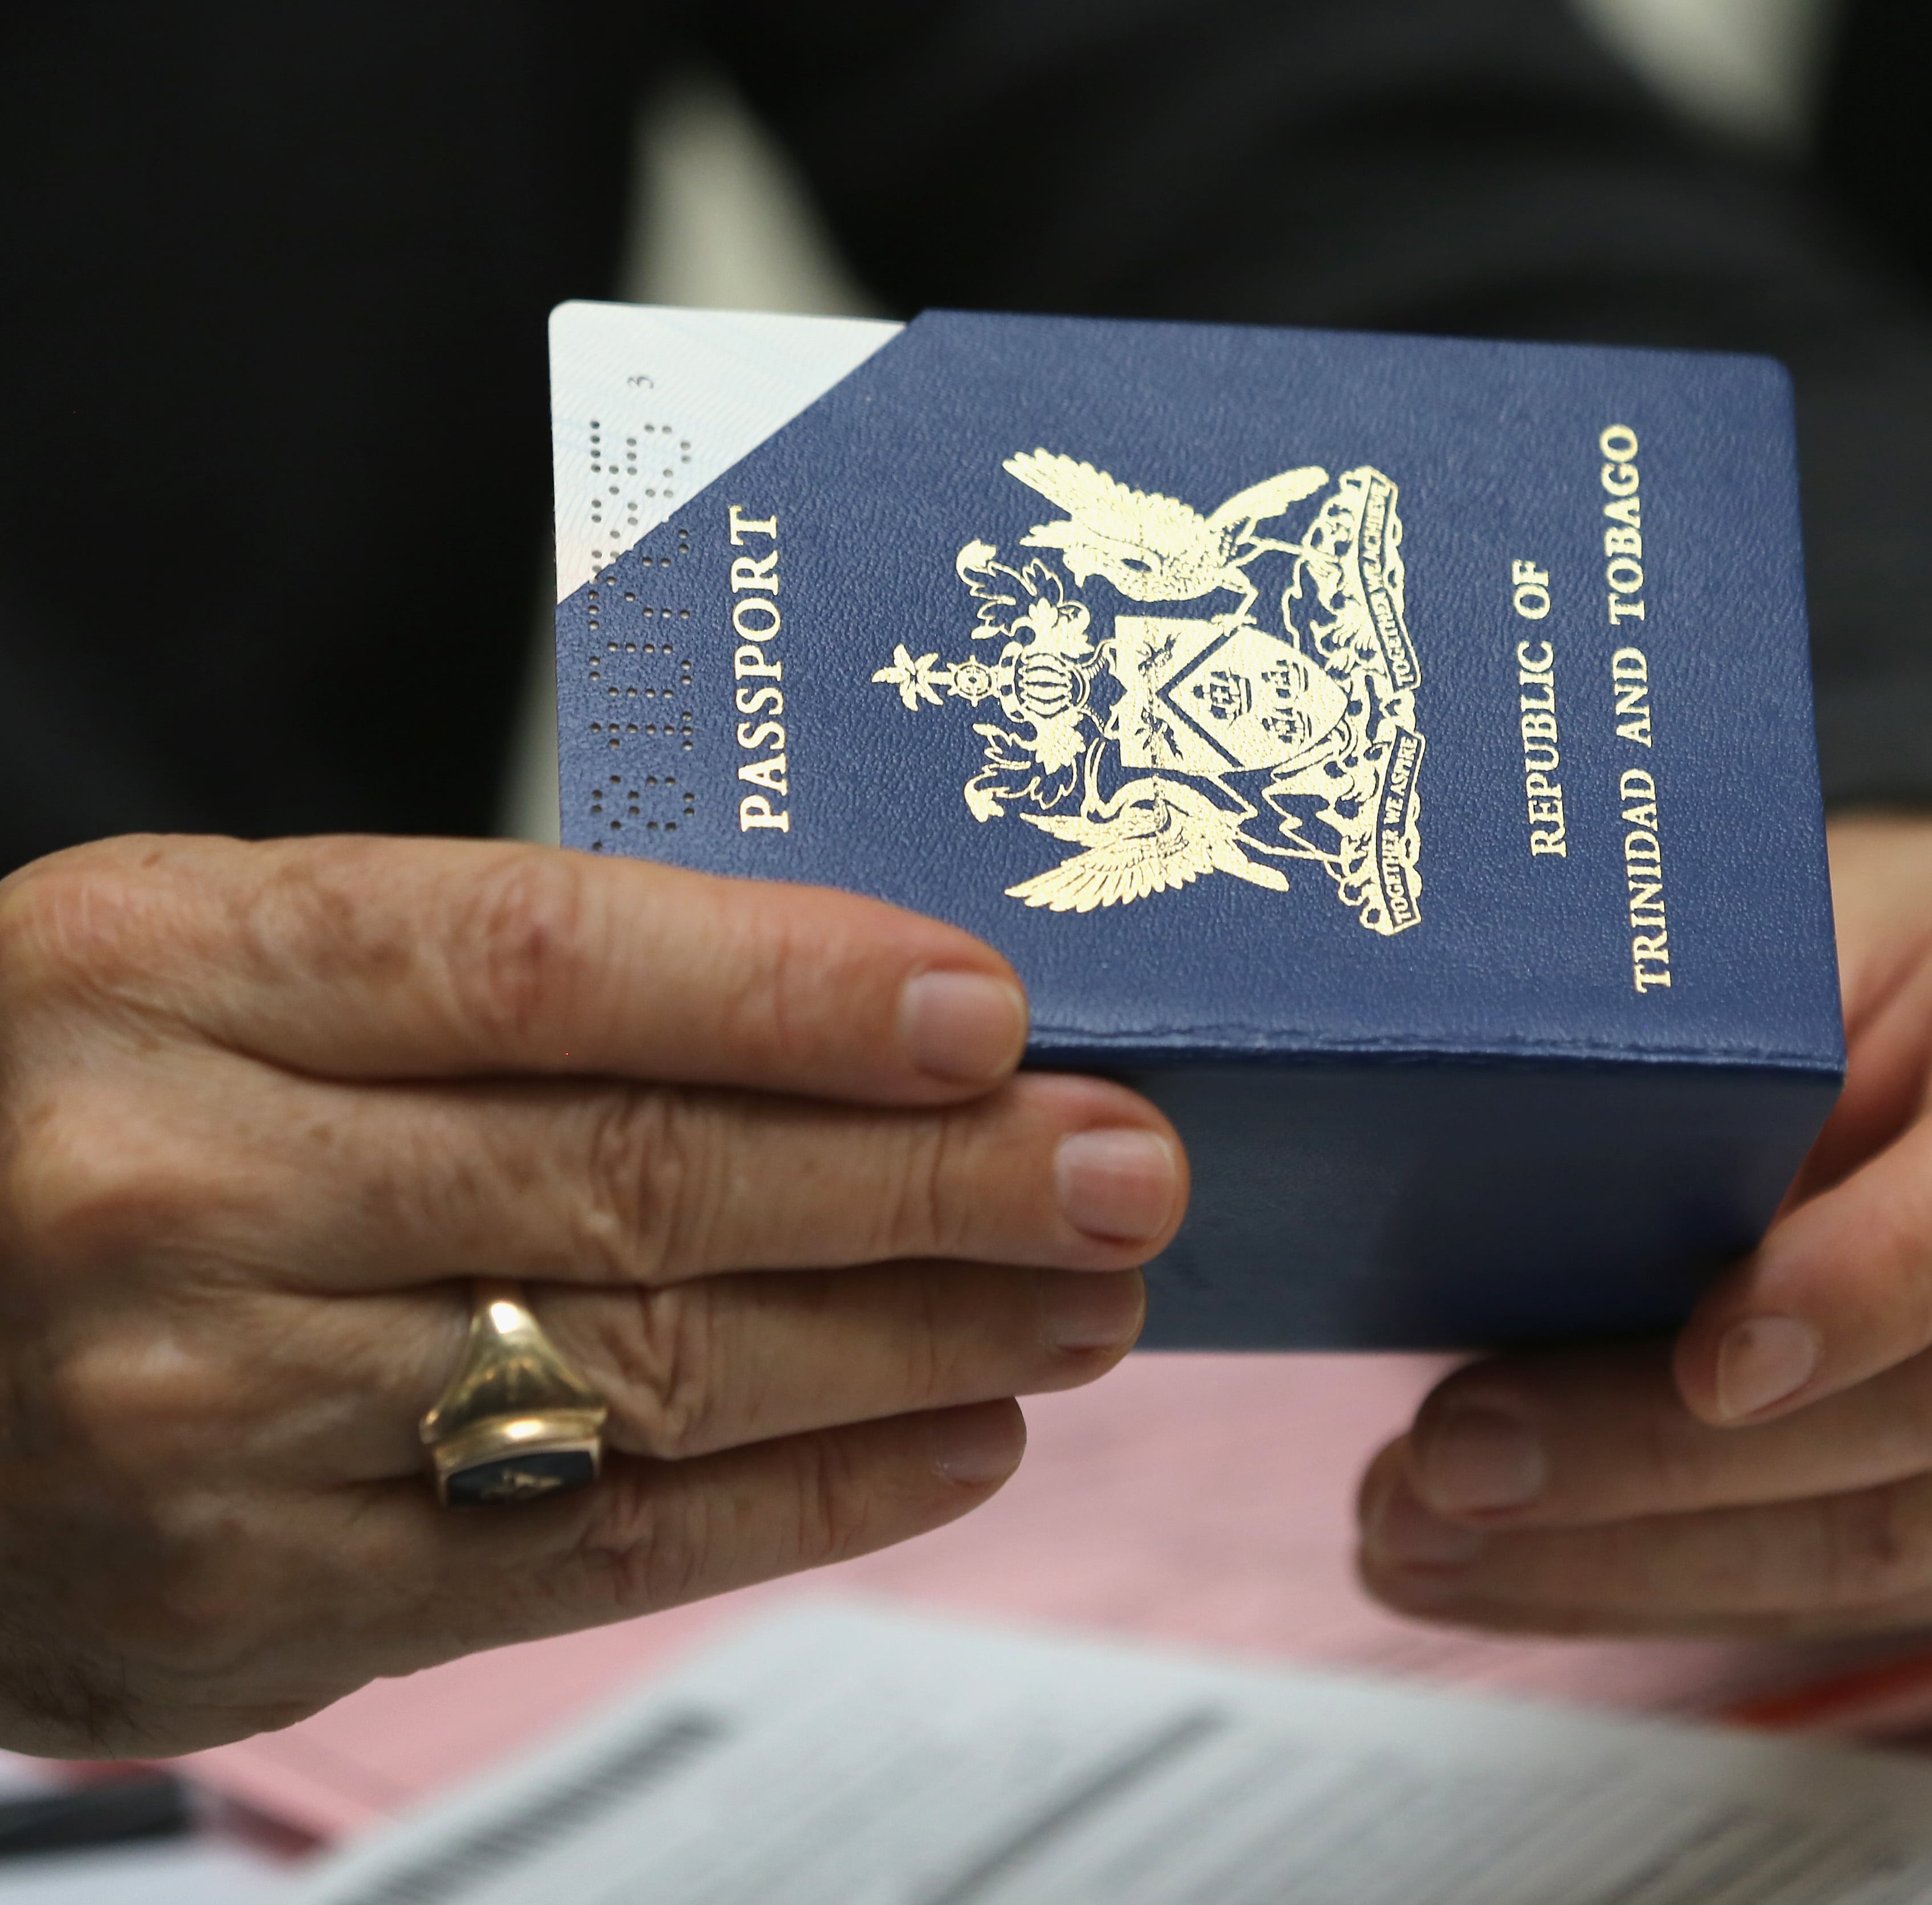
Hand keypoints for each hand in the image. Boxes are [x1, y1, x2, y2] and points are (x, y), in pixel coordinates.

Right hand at [0, 835, 1184, 1754]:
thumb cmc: (76, 1117)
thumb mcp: (218, 970)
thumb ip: (483, 988)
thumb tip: (853, 1019)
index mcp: (166, 967)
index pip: (537, 959)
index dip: (790, 987)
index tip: (994, 1011)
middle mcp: (172, 1188)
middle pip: (635, 1176)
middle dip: (927, 1181)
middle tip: (1124, 1167)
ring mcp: (203, 1415)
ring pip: (651, 1373)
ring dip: (916, 1342)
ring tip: (1085, 1304)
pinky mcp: (250, 1602)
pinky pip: (593, 1548)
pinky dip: (811, 1498)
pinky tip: (959, 1442)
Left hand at [1358, 813, 1931, 1635]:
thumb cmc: (1900, 941)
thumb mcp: (1820, 904)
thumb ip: (1730, 1028)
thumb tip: (1503, 1154)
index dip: (1876, 1280)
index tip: (1710, 1361)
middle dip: (1675, 1455)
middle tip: (1454, 1459)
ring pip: (1909, 1527)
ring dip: (1641, 1554)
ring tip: (1427, 1535)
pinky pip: (1883, 1589)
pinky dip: (1677, 1586)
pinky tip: (1520, 1568)